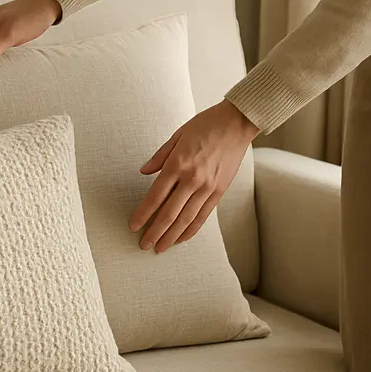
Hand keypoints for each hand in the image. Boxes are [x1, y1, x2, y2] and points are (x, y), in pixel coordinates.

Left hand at [129, 100, 258, 252]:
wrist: (236, 123)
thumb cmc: (206, 125)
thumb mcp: (177, 135)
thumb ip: (160, 156)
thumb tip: (144, 172)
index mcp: (177, 164)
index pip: (155, 197)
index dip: (143, 214)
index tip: (133, 225)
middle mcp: (192, 179)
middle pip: (169, 213)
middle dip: (154, 232)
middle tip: (144, 244)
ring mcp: (207, 187)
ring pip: (186, 219)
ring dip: (171, 236)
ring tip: (160, 247)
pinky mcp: (219, 191)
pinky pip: (203, 216)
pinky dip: (191, 229)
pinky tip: (182, 238)